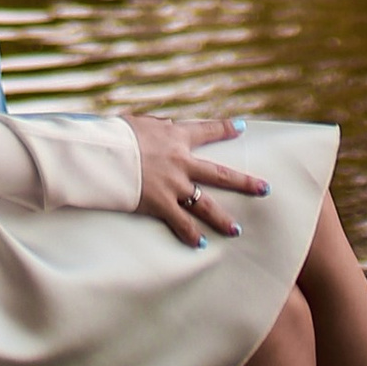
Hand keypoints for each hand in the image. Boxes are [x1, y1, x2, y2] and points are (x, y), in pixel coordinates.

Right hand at [125, 111, 267, 246]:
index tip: (241, 128)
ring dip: (223, 218)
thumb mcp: (138, 122)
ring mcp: (173, 185)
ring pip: (206, 204)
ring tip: (237, 230)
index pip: (207, 130)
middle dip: (244, 182)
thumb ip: (157, 126)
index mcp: (175, 136)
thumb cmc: (114, 134)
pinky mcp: (161, 204)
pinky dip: (191, 234)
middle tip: (264, 189)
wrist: (102, 155)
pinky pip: (181, 223)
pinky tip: (202, 243)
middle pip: (220, 174)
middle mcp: (181, 162)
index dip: (225, 128)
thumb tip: (167, 125)